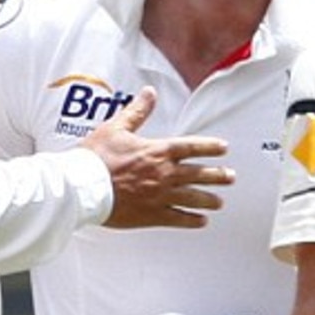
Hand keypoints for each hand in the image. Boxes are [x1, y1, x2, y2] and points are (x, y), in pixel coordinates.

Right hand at [80, 85, 232, 228]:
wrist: (84, 187)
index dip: (210, 147)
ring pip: (193, 198)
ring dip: (209, 199)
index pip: (191, 147)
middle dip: (218, 176)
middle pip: (199, 174)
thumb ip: (137, 111)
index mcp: (157, 150)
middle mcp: (164, 173)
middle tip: (231, 177)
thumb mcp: (116, 127)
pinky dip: (192, 220)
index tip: (223, 148)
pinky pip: (178, 218)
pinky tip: (201, 222)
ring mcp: (160, 196)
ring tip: (220, 202)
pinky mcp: (152, 215)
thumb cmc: (96, 157)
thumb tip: (149, 92)